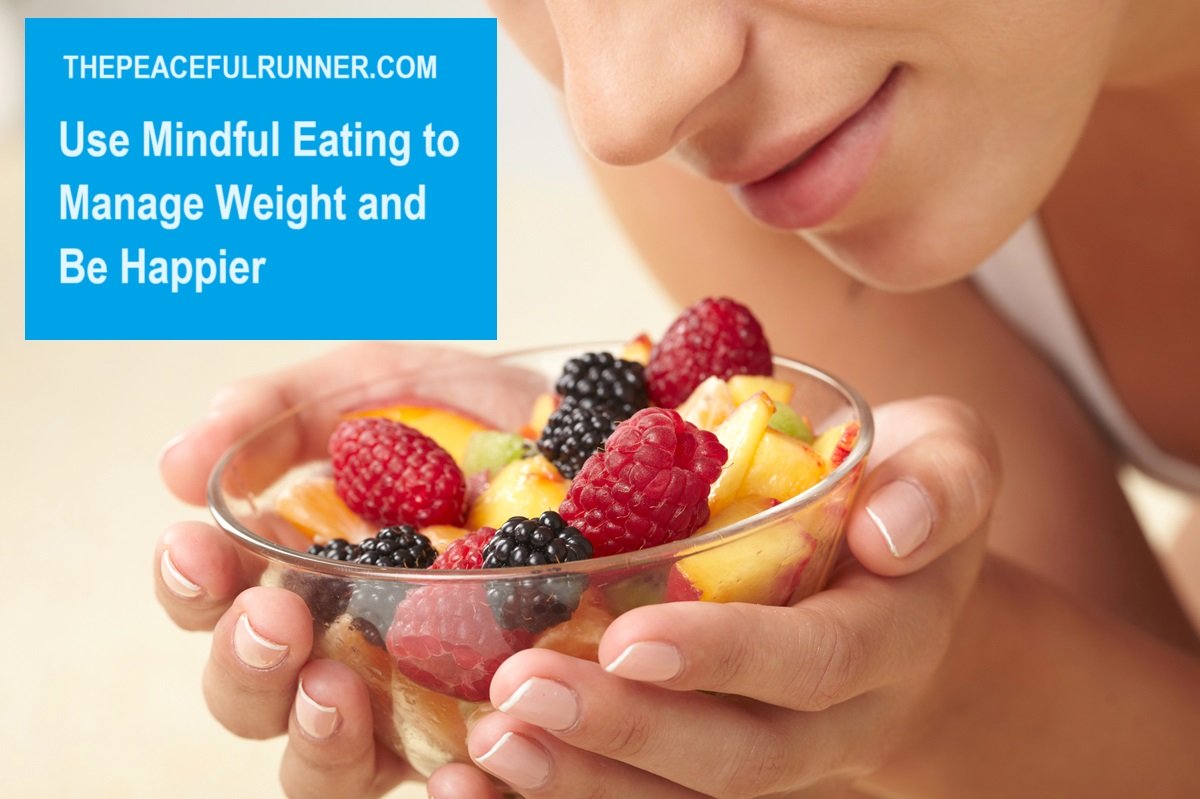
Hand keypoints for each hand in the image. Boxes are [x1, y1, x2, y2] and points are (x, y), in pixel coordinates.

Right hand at [154, 342, 530, 798]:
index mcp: (298, 569)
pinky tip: (458, 771)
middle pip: (252, 696)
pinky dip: (450, 788)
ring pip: (328, 765)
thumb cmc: (468, 421)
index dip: (191, 582)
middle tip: (273, 618)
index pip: (213, 598)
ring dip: (316, 737)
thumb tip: (176, 467)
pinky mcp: (492, 732)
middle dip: (244, 664)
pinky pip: (456, 782)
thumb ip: (276, 412)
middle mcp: (340, 646)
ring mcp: (413, 700)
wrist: (596, 438)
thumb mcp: (373, 386)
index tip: (196, 543)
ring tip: (337, 690)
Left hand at [451, 397, 999, 797]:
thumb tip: (890, 529)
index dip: (728, 658)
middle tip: (516, 697)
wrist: (906, 578)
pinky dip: (565, 791)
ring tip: (486, 748)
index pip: (815, 663)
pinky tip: (474, 780)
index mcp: (891, 638)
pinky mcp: (712, 752)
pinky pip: (644, 792)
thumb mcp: (952, 461)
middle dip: (627, 734)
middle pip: (737, 757)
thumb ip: (943, 485)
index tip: (630, 639)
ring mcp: (774, 746)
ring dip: (581, 782)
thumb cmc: (907, 494)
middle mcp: (834, 718)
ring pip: (682, 797)